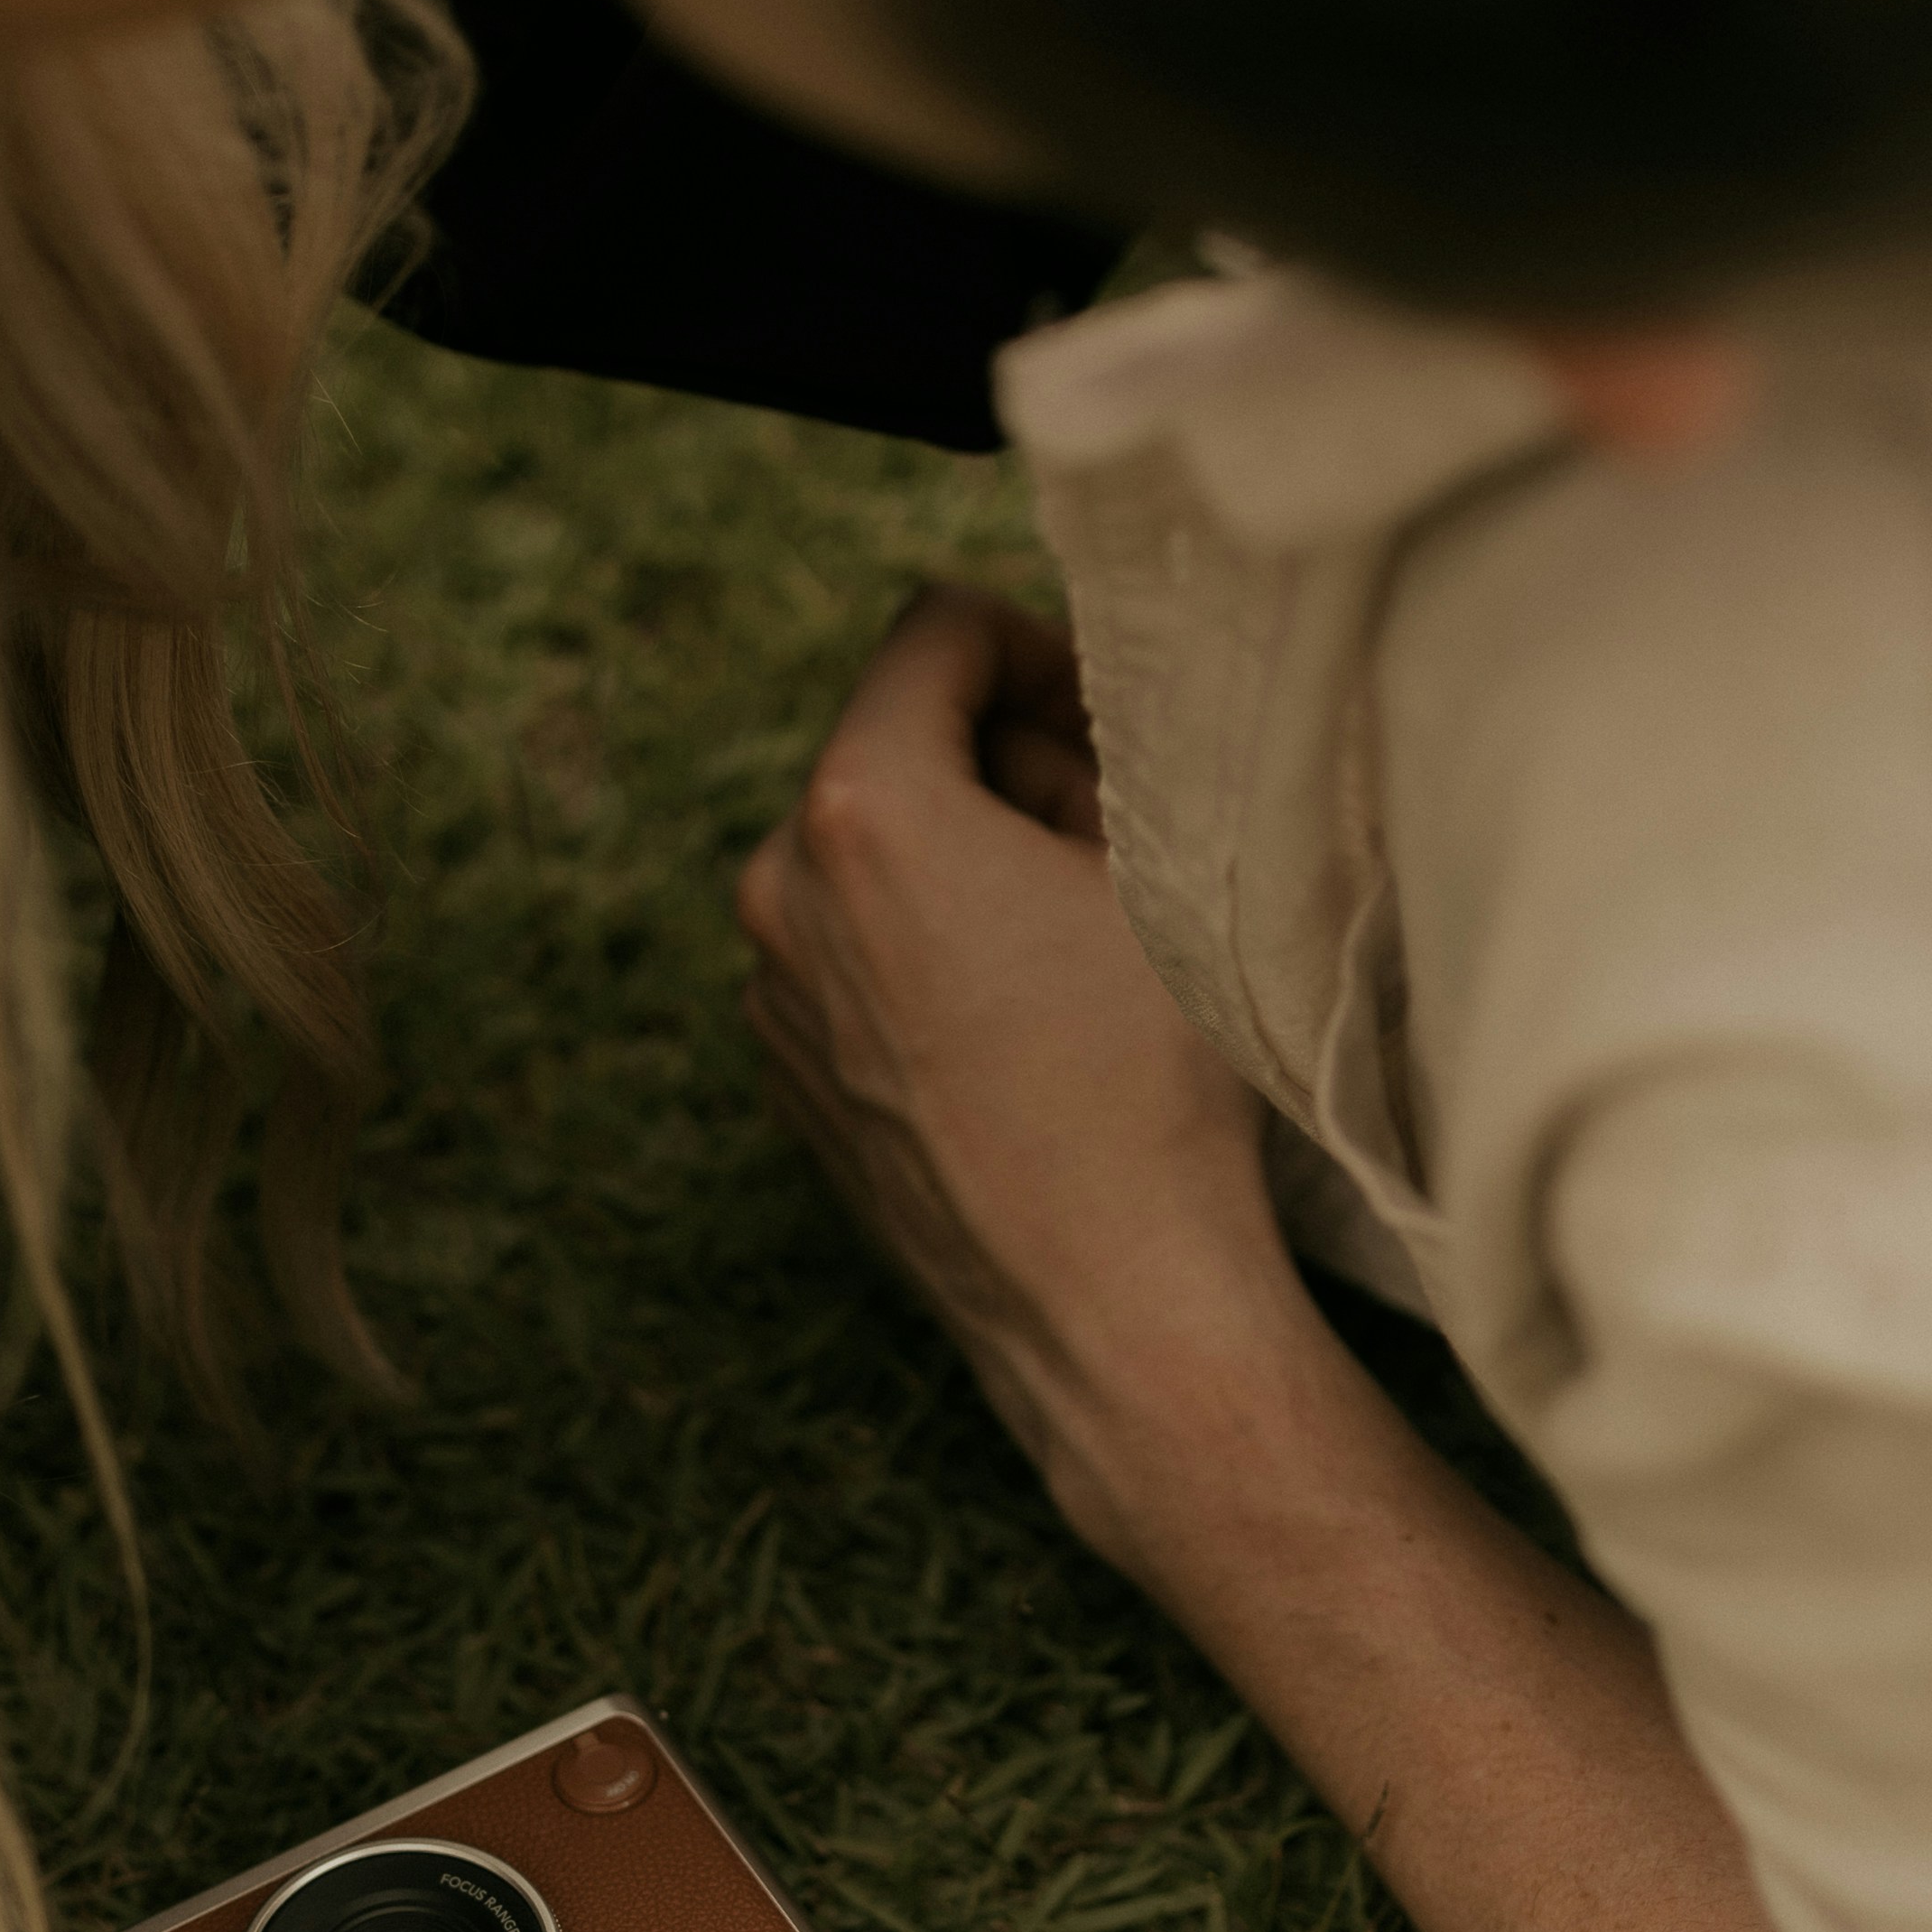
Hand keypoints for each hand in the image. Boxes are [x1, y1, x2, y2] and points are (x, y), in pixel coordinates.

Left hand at [738, 591, 1302, 1555]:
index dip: (1036, 645)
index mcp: (859, 811)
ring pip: (876, 862)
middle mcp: (780, 895)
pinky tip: (1022, 1034)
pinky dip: (930, 960)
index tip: (1101, 716)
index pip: (935, 630)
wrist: (1108, 1300)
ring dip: (967, 867)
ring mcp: (772, 998)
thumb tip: (1067, 711)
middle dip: (1006, 769)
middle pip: (897, 748)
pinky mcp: (789, 1080)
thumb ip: (1099, 747)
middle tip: (1112, 848)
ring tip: (1073, 951)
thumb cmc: (1149, 1083)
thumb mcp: (1158, 867)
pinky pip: (859, 964)